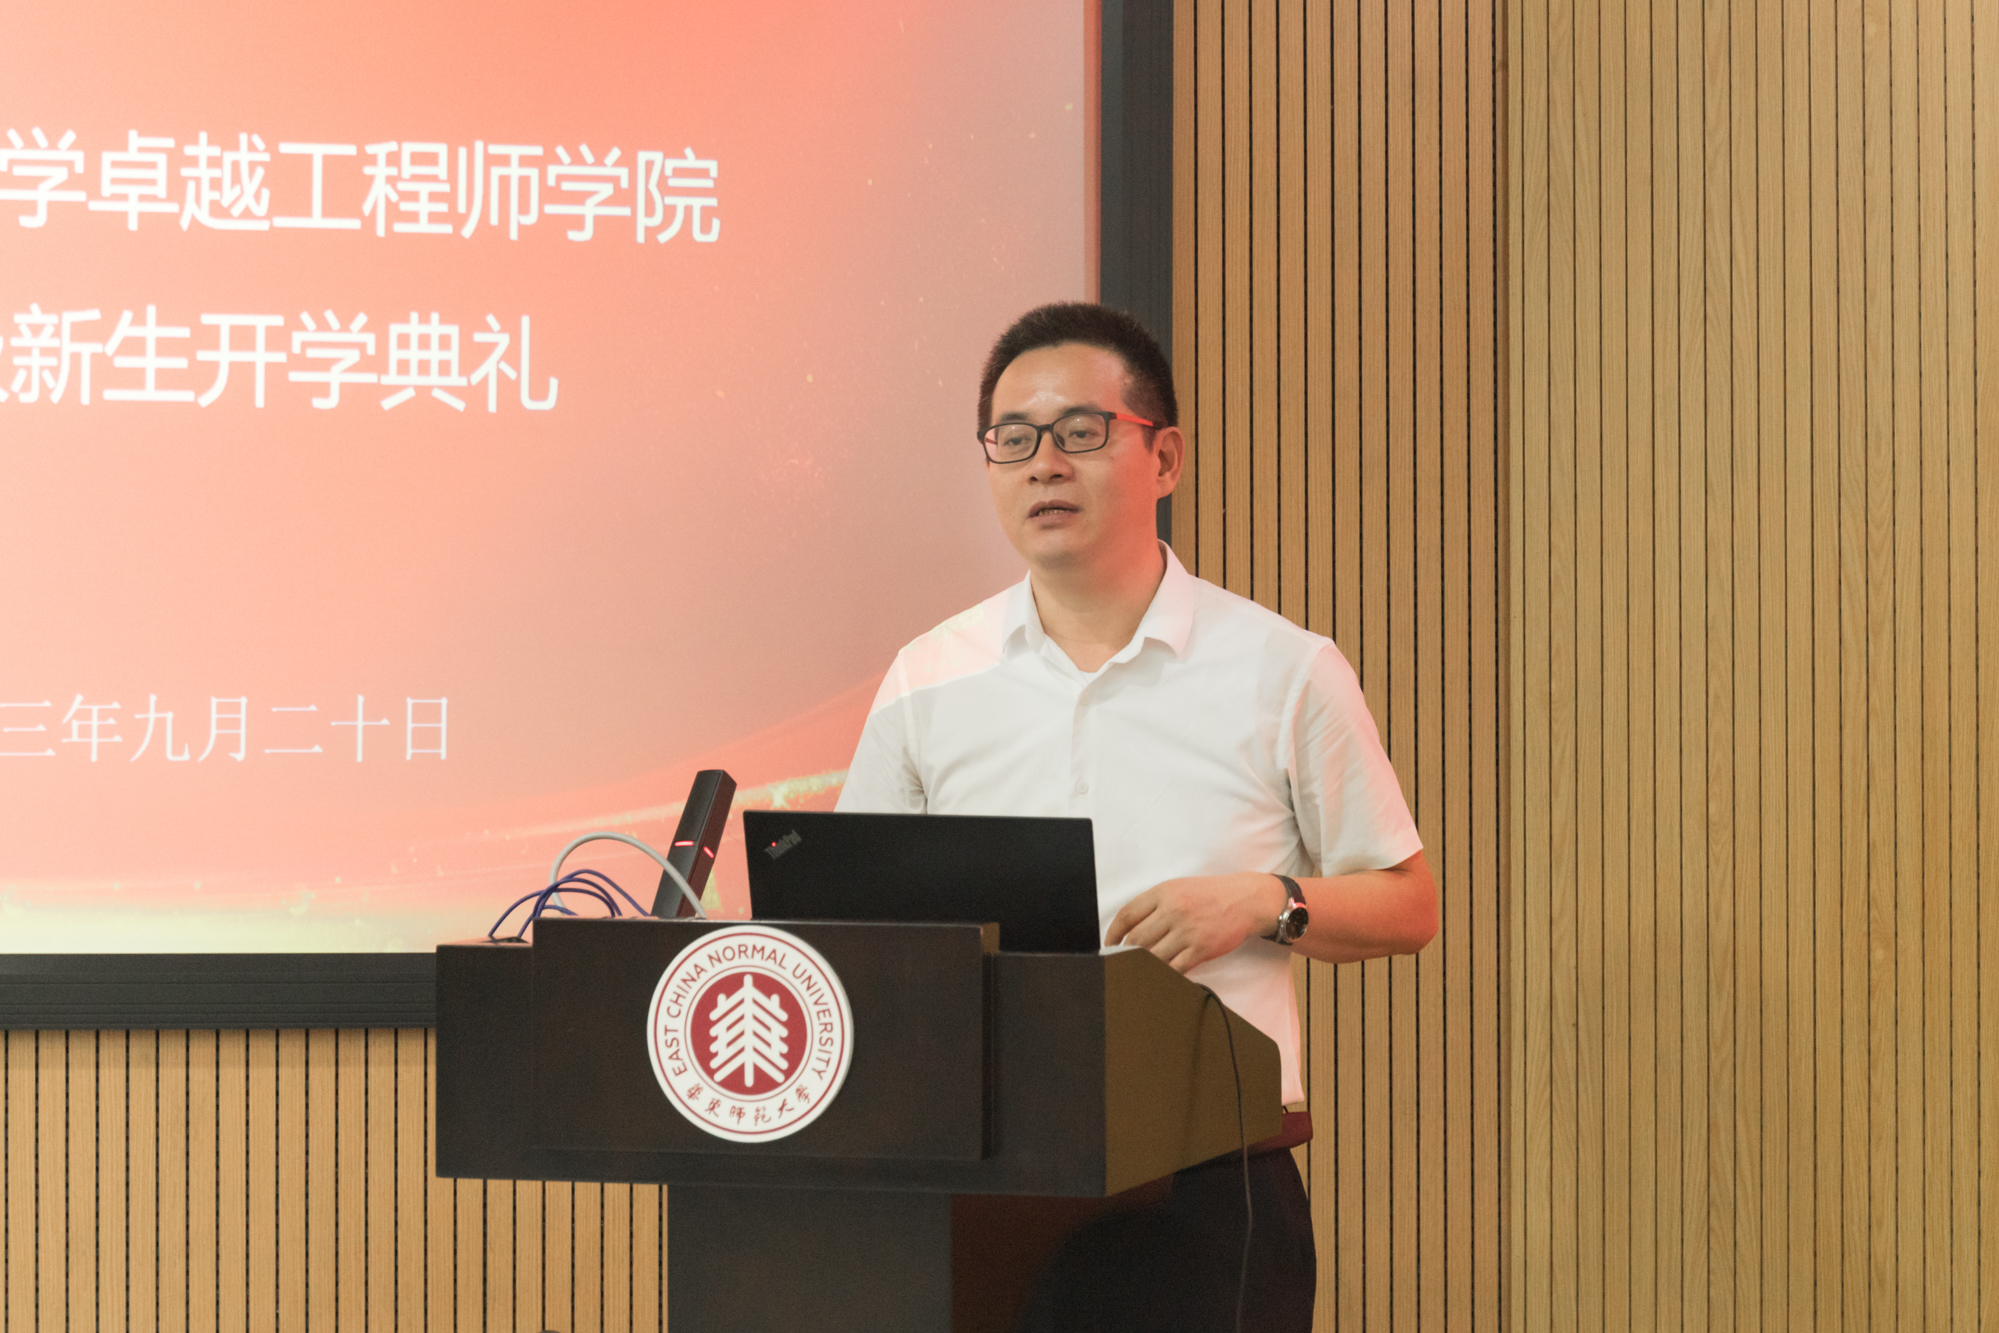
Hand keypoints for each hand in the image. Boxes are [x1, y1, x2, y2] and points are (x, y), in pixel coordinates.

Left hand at [1104, 873, 1288, 972]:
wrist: (1244, 900)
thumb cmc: (1209, 894)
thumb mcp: (1177, 888)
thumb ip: (1154, 905)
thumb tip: (1129, 929)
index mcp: (1163, 893)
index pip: (1127, 915)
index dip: (1112, 933)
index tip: (1109, 944)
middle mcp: (1173, 911)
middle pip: (1136, 940)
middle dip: (1124, 954)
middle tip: (1120, 962)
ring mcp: (1187, 931)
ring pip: (1152, 957)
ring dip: (1142, 966)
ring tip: (1137, 971)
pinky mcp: (1200, 949)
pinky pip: (1175, 968)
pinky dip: (1164, 975)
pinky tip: (1160, 975)